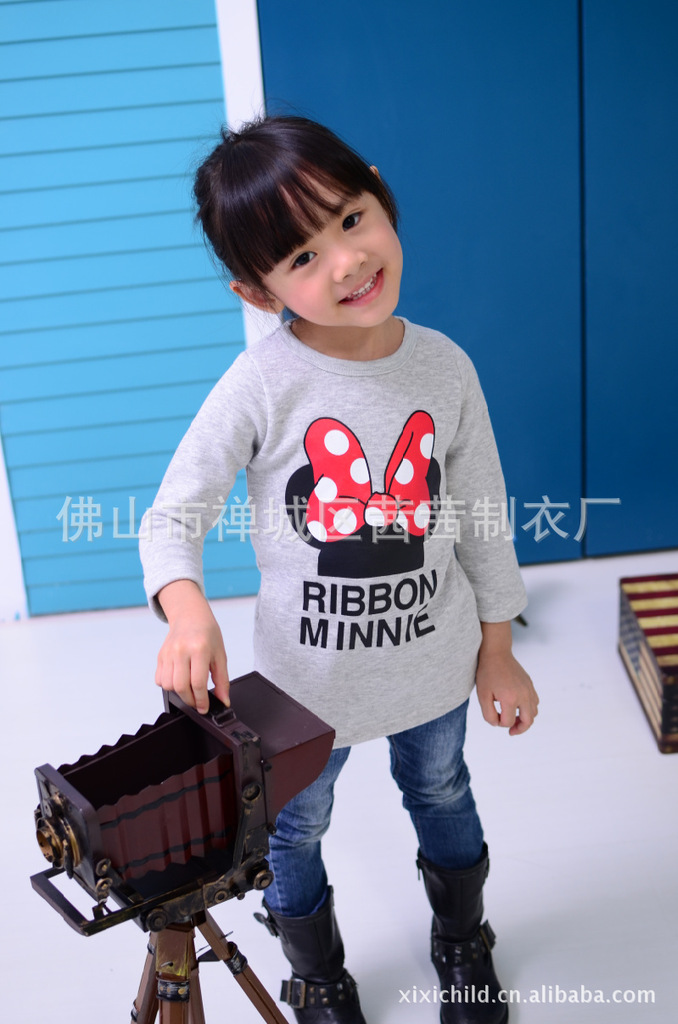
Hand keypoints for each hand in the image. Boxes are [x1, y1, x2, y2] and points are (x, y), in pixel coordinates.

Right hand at [155, 580, 229, 713]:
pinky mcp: (160, 656)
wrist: (190, 616)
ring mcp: (168, 653)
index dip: (201, 700)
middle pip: (181, 686)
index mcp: (199, 648)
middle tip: (198, 702)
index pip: (198, 682)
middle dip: (190, 700)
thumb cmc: (207, 634)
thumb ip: (222, 680)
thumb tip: (223, 700)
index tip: (204, 708)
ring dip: (179, 693)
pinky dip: (168, 685)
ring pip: (168, 685)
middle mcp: (181, 650)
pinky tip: (179, 679)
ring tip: (189, 689)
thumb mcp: (220, 655)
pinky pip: (160, 679)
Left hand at [475, 621, 538, 735]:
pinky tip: (517, 707)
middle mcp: (524, 695)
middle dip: (519, 729)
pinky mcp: (530, 684)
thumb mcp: (482, 695)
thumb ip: (488, 714)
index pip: (508, 722)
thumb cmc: (487, 673)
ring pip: (534, 712)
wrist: (496, 653)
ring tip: (514, 720)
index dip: (499, 723)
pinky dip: (528, 709)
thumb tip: (498, 724)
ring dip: (525, 719)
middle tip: (511, 731)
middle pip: (528, 721)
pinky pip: (535, 702)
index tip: (492, 717)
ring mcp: (529, 689)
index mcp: (510, 699)